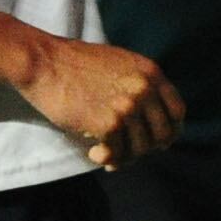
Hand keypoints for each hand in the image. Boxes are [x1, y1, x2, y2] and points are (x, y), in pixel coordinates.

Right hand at [22, 34, 181, 165]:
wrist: (44, 62)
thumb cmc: (74, 66)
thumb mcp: (120, 66)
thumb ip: (139, 87)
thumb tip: (148, 123)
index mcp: (151, 73)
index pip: (177, 111)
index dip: (169, 131)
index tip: (157, 143)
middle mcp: (145, 89)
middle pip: (163, 134)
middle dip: (146, 148)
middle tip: (126, 152)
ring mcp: (129, 106)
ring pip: (140, 148)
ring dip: (124, 156)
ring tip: (107, 154)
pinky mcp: (108, 123)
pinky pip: (118, 153)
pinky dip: (107, 158)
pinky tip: (94, 153)